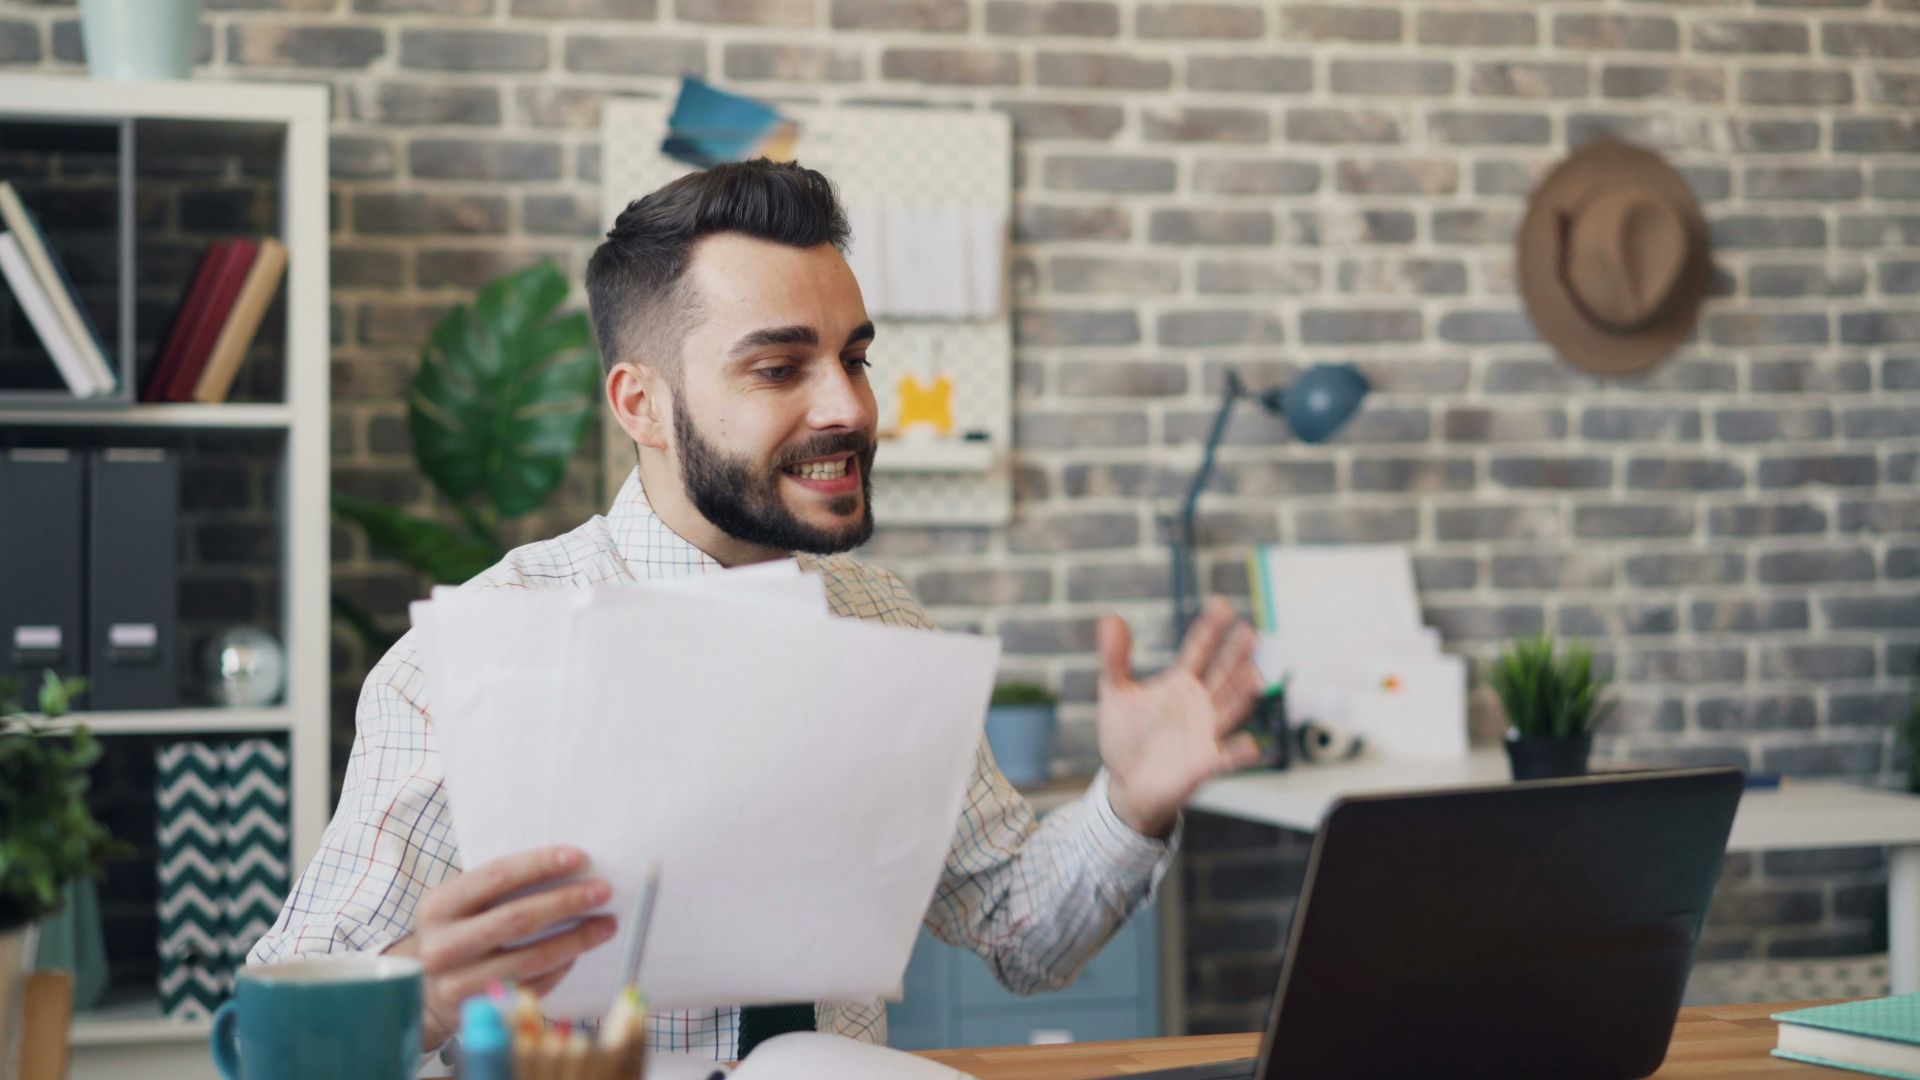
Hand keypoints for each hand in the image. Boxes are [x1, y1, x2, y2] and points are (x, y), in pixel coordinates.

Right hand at [387, 846, 616, 1049]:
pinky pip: (531, 987)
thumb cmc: (452, 933)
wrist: (419, 990)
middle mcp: (443, 945)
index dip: (539, 865)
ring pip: (530, 959)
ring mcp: (457, 983)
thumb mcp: (457, 905)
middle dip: (566, 902)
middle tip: (602, 891)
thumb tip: (564, 866)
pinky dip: (560, 968)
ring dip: (576, 940)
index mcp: (438, 906)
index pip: (496, 877)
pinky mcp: (477, 1011)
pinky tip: (577, 953)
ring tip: (606, 925)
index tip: (578, 857)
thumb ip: (496, 887)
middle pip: (517, 919)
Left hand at [1097, 598, 1264, 837]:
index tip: (1222, 605)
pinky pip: (1225, 757)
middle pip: (1222, 674)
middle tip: (1250, 633)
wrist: (1126, 784)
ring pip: (1228, 709)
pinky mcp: (1204, 764)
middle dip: (1236, 655)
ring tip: (1254, 674)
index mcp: (1180, 683)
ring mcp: (1205, 732)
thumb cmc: (1126, 736)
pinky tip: (1253, 746)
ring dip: (1242, 695)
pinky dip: (1239, 752)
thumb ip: (1115, 658)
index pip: (1199, 650)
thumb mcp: (1115, 693)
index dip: (1210, 629)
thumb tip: (1110, 618)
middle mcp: (1200, 704)